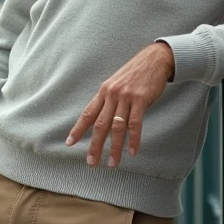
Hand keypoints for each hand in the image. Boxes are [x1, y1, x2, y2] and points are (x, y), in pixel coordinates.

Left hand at [66, 43, 173, 168]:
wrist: (154, 59)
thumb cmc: (135, 73)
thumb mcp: (117, 84)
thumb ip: (109, 100)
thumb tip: (102, 119)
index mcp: (104, 92)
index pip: (88, 113)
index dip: (78, 129)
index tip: (70, 142)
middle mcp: (111, 95)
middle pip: (100, 124)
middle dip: (94, 145)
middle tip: (91, 162)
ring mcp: (126, 97)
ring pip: (117, 127)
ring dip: (114, 147)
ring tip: (113, 163)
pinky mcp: (140, 100)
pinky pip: (135, 123)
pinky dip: (134, 139)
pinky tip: (132, 151)